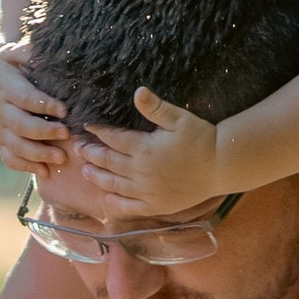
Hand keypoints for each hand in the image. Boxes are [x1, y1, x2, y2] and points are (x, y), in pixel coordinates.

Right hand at [0, 33, 80, 174]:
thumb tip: (49, 52)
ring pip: (15, 145)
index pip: (24, 97)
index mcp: (5, 85)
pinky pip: (9, 157)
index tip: (64, 109)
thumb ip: (30, 52)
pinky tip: (44, 170)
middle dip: (43, 132)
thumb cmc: (10, 63)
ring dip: (38, 154)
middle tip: (66, 134)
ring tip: (61, 158)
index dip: (43, 104)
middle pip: (19, 125)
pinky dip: (25, 166)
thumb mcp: (17, 51)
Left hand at [75, 88, 220, 215]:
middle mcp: (141, 172)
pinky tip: (107, 199)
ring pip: (114, 185)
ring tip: (85, 171)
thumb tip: (138, 91)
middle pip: (108, 162)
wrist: (221, 166)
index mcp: (145, 148)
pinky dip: (116, 203)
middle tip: (77, 148)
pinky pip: (130, 207)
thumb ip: (156, 108)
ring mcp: (147, 191)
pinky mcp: (156, 205)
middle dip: (90, 154)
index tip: (87, 127)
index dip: (98, 132)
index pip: (113, 139)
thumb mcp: (180, 118)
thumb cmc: (202, 138)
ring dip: (97, 177)